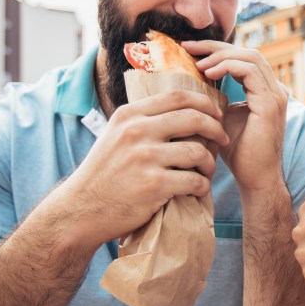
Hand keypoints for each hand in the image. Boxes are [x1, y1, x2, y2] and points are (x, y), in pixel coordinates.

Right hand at [42, 90, 228, 250]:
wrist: (80, 210)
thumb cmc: (103, 174)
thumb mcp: (115, 135)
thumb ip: (142, 120)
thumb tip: (180, 107)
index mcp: (129, 115)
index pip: (177, 96)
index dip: (204, 102)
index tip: (216, 114)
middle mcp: (136, 132)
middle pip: (193, 118)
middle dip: (216, 128)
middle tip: (223, 139)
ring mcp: (145, 158)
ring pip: (198, 151)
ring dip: (210, 163)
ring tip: (207, 170)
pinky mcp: (153, 185)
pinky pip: (194, 181)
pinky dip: (202, 186)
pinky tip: (198, 189)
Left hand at [183, 40, 288, 193]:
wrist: (254, 180)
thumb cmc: (238, 153)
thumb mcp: (222, 117)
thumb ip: (215, 98)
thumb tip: (190, 82)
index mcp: (265, 90)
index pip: (243, 58)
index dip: (216, 50)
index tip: (189, 50)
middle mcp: (274, 89)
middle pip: (247, 51)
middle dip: (215, 46)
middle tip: (188, 47)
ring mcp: (275, 95)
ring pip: (249, 57)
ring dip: (220, 55)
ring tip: (197, 63)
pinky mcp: (270, 103)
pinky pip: (249, 71)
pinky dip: (227, 67)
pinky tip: (207, 73)